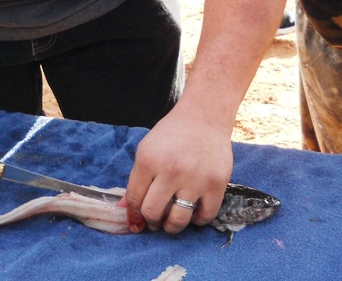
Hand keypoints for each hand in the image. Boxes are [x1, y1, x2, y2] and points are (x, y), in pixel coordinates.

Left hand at [121, 102, 232, 234]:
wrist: (204, 116)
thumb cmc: (172, 133)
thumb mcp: (147, 150)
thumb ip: (136, 180)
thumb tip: (125, 210)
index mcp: (149, 160)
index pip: (134, 199)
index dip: (134, 213)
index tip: (138, 217)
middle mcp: (171, 170)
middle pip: (152, 212)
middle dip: (151, 220)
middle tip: (156, 218)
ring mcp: (195, 178)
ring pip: (178, 220)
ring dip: (171, 226)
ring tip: (172, 220)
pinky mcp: (217, 183)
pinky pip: (206, 216)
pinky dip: (197, 220)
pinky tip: (194, 212)